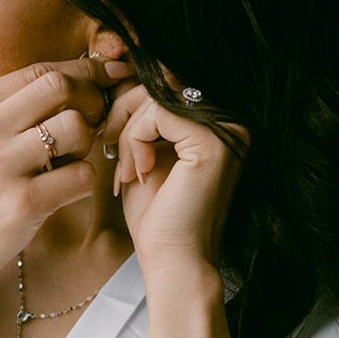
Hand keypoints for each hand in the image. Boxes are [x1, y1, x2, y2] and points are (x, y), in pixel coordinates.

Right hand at [0, 55, 133, 282]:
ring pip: (76, 127)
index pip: (40, 70)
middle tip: (94, 120)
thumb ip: (14, 106)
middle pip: (60, 87)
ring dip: (87, 142)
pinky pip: (82, 174)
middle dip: (90, 99)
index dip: (84, 71)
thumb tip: (80, 77)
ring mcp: (1, 166)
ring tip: (69, 159)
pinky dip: (83, 180)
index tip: (107, 75)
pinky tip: (65, 188)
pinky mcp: (23, 202)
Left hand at [102, 86, 247, 274]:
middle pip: (162, 84)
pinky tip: (139, 174)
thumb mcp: (145, 154)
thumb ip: (142, 119)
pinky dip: (136, 140)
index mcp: (216, 124)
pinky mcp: (214, 141)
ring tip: (127, 172)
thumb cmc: (157, 216)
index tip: (111, 139)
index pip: (166, 86)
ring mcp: (227, 130)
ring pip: (157, 96)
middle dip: (124, 112)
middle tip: (109, 148)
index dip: (130, 105)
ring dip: (128, 133)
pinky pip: (158, 113)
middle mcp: (229, 122)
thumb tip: (119, 76)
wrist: (172, 261)